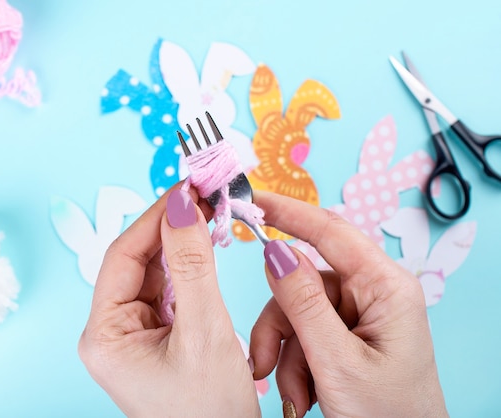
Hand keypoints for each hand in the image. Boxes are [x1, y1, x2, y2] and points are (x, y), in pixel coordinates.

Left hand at [78, 188, 260, 416]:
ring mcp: (133, 333)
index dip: (156, 218)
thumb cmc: (210, 412)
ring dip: (183, 244)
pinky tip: (207, 248)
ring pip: (155, 272)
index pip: (123, 257)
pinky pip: (169, 289)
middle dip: (172, 227)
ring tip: (211, 215)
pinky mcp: (156, 335)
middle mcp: (111, 331)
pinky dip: (190, 267)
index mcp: (104, 335)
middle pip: (138, 261)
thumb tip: (183, 205)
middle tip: (205, 195)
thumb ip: (193, 265)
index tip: (188, 187)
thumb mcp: (204, 332)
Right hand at [250, 191, 447, 417]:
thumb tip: (274, 251)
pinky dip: (294, 363)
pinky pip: (302, 332)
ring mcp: (358, 314)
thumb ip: (303, 303)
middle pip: (301, 282)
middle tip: (264, 364)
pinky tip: (304, 394)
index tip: (251, 200)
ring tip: (294, 394)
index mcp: (386, 288)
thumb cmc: (387, 416)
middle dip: (279, 326)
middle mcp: (372, 293)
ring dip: (285, 353)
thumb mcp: (337, 362)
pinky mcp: (345, 333)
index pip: (331, 232)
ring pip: (295, 310)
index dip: (288, 212)